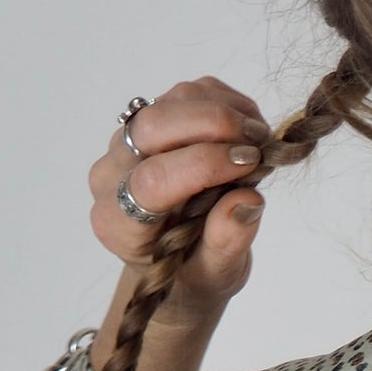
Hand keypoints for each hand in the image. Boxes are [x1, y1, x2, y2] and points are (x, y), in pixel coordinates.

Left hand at [87, 76, 270, 370]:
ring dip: (225, 110)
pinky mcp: (154, 120)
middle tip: (259, 143)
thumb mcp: (215, 277)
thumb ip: (225, 245)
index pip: (152, 180)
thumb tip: (244, 201)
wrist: (183, 263)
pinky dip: (227, 102)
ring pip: (173, 102)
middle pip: (153, 126)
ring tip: (259, 141)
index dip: (204, 165)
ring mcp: (129, 143)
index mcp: (118, 223)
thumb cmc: (196, 275)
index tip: (250, 164)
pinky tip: (248, 131)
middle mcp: (112, 176)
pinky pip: (189, 93)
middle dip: (214, 124)